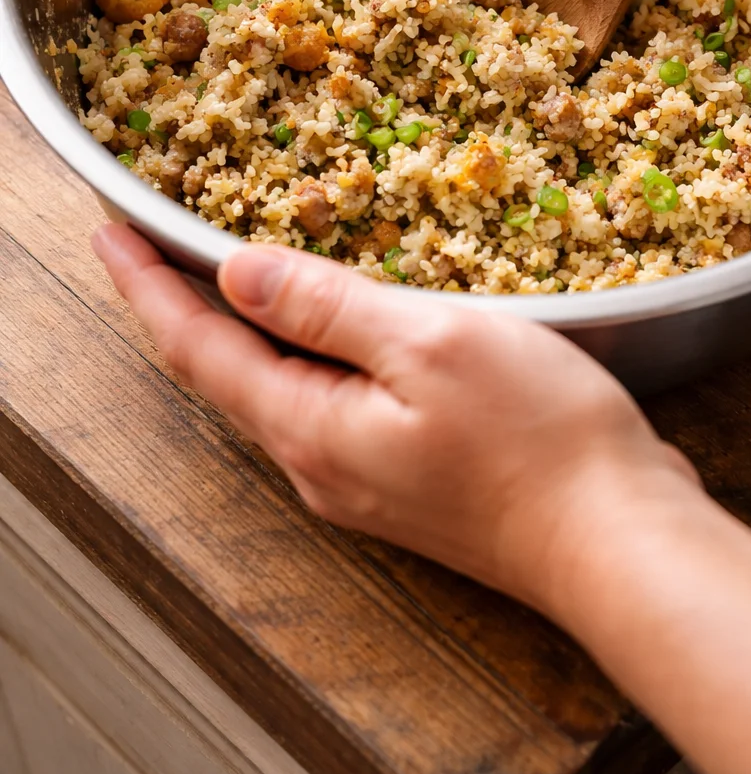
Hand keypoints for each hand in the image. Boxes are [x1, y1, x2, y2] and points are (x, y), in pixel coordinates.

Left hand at [94, 225, 750, 773]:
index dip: (148, 288)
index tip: (110, 234)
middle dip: (183, 308)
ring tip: (228, 274)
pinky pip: (332, 404)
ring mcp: (366, 477)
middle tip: (153, 246)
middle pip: (227, 374)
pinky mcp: (412, 477)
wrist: (617, 539)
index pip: (199, 349)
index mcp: (312, 427)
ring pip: (279, 390)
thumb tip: (240, 274)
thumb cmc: (537, 439)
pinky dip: (310, 353)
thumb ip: (329, 308)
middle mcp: (322, 462)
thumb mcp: (428, 344)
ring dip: (247, 331)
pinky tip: (333, 327)